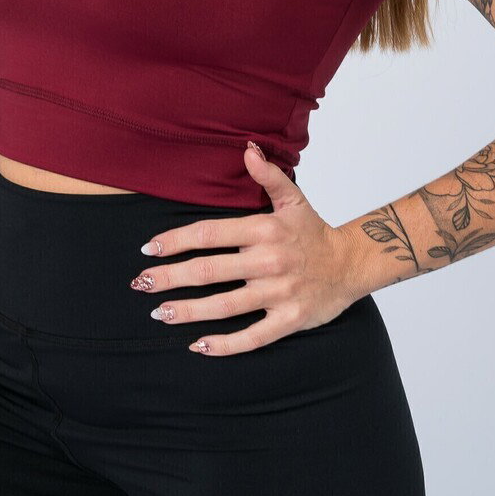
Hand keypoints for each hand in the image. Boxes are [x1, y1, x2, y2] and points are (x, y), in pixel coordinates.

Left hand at [131, 142, 361, 355]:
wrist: (353, 264)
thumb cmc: (315, 232)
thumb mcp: (293, 199)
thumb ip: (268, 175)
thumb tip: (247, 149)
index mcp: (265, 230)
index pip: (209, 234)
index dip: (175, 241)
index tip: (149, 249)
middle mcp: (270, 261)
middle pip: (209, 270)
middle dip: (170, 278)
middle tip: (141, 283)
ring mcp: (279, 293)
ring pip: (225, 306)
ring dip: (188, 311)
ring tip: (160, 313)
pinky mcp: (289, 320)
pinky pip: (252, 337)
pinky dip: (224, 345)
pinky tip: (199, 346)